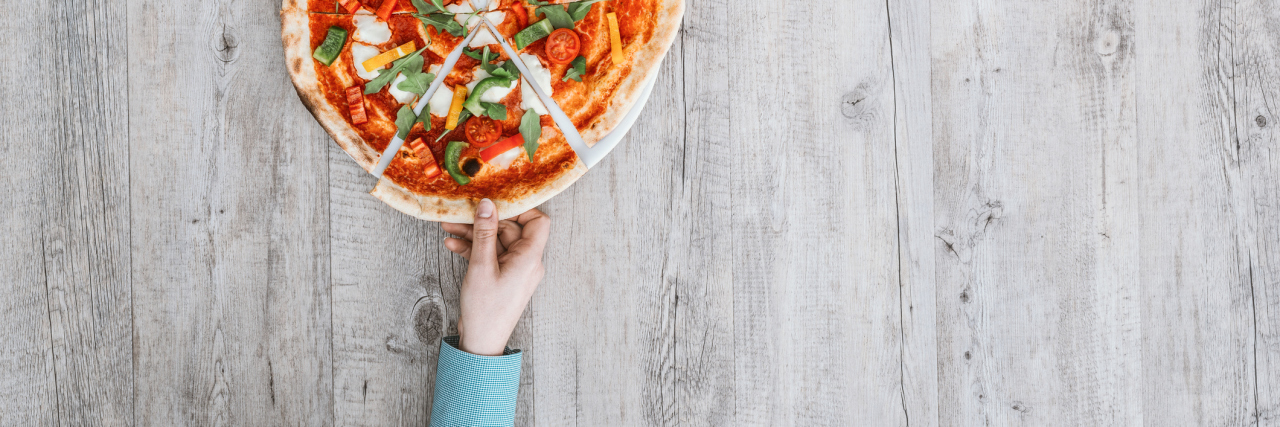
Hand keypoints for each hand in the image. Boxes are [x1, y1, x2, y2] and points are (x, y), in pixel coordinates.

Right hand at [442, 199, 550, 355]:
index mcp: (530, 258)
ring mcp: (514, 270)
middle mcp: (526, 262)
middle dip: (484, 221)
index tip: (496, 203)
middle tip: (459, 215)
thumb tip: (487, 205)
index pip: (537, 222)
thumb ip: (485, 233)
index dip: (519, 209)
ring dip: (474, 234)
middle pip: (510, 230)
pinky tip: (453, 245)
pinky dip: (473, 249)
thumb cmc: (486, 309)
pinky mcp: (502, 277)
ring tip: (448, 228)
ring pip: (497, 242)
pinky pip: (491, 255)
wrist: (481, 342)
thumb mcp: (481, 266)